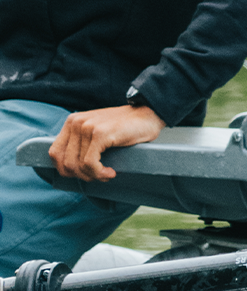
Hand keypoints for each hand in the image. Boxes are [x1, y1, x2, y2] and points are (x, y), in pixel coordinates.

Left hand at [47, 103, 165, 181]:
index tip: (84, 174)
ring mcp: (87, 127)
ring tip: (106, 174)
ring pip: (77, 165)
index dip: (66, 170)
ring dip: (93, 176)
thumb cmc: (126, 128)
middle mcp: (76, 123)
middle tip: (98, 176)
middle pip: (65, 163)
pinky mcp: (100, 134)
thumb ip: (82, 143)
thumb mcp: (97, 131)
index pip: (54, 153)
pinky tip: (110, 172)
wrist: (149, 114)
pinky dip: (99, 173)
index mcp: (72, 122)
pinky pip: (90, 163)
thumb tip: (70, 169)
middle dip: (82, 176)